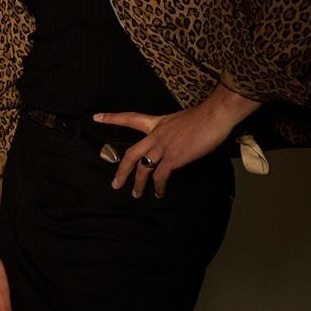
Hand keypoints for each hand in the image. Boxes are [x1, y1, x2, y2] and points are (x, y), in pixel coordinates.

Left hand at [98, 85, 258, 197]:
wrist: (214, 116)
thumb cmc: (202, 117)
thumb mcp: (178, 120)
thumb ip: (170, 131)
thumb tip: (171, 141)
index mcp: (156, 124)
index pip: (129, 118)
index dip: (112, 118)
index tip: (97, 117)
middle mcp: (155, 135)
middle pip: (131, 154)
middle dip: (122, 171)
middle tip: (115, 184)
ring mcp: (163, 147)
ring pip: (143, 168)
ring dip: (139, 184)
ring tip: (136, 194)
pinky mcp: (173, 158)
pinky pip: (160, 176)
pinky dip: (159, 186)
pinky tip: (160, 192)